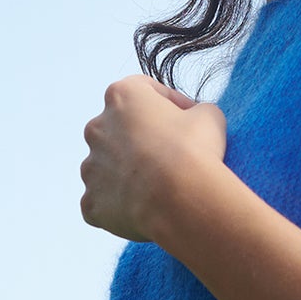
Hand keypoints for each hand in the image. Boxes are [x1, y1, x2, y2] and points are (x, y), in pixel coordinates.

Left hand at [80, 75, 228, 242]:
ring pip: (109, 168)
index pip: (144, 91)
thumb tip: (194, 120)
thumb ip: (195, 111)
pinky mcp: (91, 202)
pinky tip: (146, 208)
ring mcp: (90, 168)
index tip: (188, 118)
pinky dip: (122, 204)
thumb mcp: (209, 115)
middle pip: (120, 130)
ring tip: (160, 186)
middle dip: (143, 139)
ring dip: (129, 173)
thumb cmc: (193, 151)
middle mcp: (97, 128)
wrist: (180, 199)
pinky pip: (105, 201)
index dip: (169, 103)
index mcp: (121, 97)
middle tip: (172, 155)